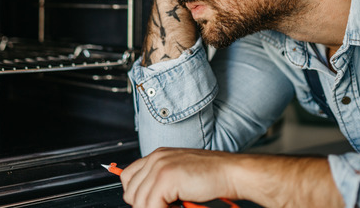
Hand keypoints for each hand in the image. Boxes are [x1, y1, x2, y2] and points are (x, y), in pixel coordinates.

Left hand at [120, 147, 237, 207]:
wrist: (231, 173)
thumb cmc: (212, 177)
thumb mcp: (180, 177)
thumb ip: (161, 183)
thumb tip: (145, 202)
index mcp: (158, 156)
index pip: (128, 178)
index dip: (137, 196)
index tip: (150, 204)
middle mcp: (156, 158)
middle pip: (131, 192)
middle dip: (145, 206)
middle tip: (166, 206)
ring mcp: (160, 167)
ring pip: (139, 202)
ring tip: (173, 207)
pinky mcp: (166, 178)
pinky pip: (151, 205)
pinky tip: (179, 207)